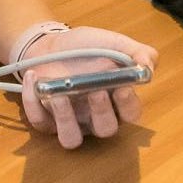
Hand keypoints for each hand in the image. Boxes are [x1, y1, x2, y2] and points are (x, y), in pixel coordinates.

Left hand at [17, 26, 156, 149]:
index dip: (128, 105)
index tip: (122, 87)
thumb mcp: (113, 43)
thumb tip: (149, 65)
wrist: (51, 45)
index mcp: (116, 100)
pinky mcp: (44, 120)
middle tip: (95, 91)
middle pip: (105, 130)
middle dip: (102, 112)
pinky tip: (35, 77)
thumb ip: (136, 52)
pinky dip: (33, 101)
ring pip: (71, 139)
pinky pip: (39, 121)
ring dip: (66, 118)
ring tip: (60, 94)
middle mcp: (94, 117)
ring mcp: (69, 121)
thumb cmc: (86, 48)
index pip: (130, 114)